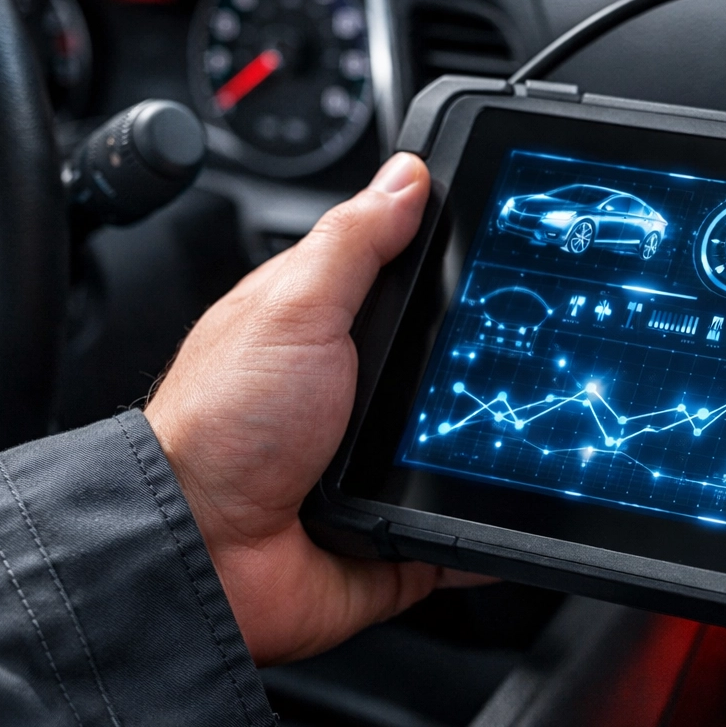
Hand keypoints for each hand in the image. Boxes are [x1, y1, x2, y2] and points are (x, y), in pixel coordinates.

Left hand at [145, 153, 481, 665]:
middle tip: (522, 355)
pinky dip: (488, 533)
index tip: (514, 257)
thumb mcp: (292, 308)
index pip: (415, 289)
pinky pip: (465, 535)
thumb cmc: (220, 428)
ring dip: (495, 449)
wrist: (203, 549)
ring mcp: (385, 469)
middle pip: (457, 371)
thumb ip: (353, 243)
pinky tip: (513, 509)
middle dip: (490, 369)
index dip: (462, 274)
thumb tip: (407, 177)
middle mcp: (362, 401)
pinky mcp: (402, 536)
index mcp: (334, 335)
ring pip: (471, 450)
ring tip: (521, 435)